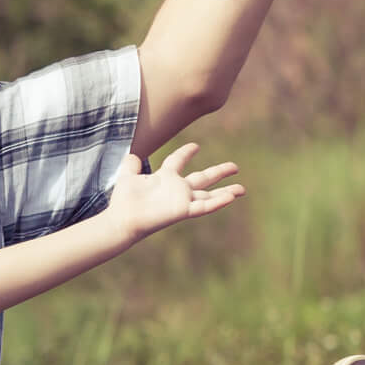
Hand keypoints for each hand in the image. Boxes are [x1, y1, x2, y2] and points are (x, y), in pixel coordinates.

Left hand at [107, 144, 242, 242]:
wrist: (122, 218)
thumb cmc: (123, 201)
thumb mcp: (127, 177)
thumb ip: (131, 165)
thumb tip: (132, 156)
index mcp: (164, 178)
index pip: (178, 161)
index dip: (185, 153)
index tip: (195, 146)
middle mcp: (176, 189)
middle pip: (202, 178)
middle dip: (219, 172)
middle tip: (235, 166)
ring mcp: (181, 200)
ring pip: (209, 194)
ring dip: (225, 192)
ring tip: (242, 189)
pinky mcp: (183, 210)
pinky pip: (204, 206)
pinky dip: (218, 202)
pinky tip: (231, 197)